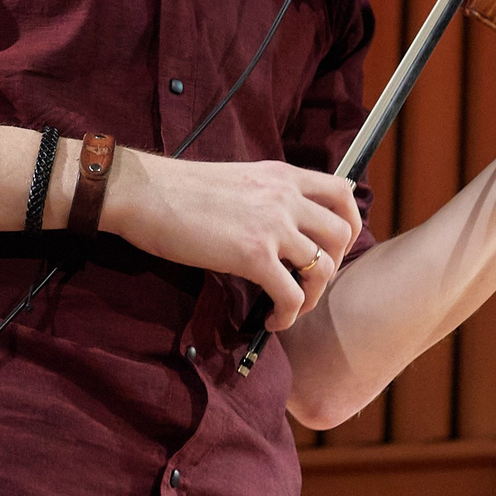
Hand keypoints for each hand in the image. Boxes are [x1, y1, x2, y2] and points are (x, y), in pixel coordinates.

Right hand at [106, 152, 361, 330]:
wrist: (145, 193)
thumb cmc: (180, 190)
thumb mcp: (241, 178)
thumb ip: (269, 195)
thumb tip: (284, 226)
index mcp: (283, 175)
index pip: (343, 192)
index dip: (349, 223)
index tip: (334, 246)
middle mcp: (286, 196)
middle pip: (341, 233)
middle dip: (333, 264)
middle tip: (310, 283)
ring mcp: (273, 225)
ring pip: (323, 267)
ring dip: (312, 295)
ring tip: (291, 306)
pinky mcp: (253, 255)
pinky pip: (292, 294)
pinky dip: (289, 314)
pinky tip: (273, 320)